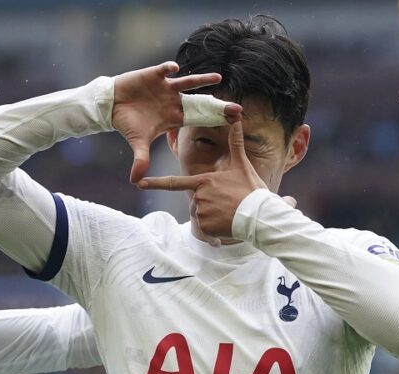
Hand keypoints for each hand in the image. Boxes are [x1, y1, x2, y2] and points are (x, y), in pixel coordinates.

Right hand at [113, 61, 240, 182]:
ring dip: (201, 80)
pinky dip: (169, 68)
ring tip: (218, 78)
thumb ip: (140, 159)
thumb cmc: (128, 123)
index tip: (230, 123)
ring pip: (187, 83)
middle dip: (216, 105)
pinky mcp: (154, 76)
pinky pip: (164, 70)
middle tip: (236, 108)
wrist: (112, 105)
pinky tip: (175, 68)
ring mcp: (166, 88)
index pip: (198, 119)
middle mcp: (173, 102)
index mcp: (173, 117)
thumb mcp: (137, 142)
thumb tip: (135, 181)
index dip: (213, 122)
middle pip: (199, 102)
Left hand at [137, 120, 267, 238]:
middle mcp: (198, 195)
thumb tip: (236, 117)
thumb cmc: (251, 190)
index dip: (154, 184)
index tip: (138, 184)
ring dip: (213, 218)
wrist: (260, 215)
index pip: (173, 183)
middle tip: (228, 204)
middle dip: (210, 204)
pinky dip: (214, 231)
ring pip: (201, 216)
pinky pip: (205, 230)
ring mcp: (200, 211)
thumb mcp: (242, 165)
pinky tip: (227, 226)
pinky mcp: (205, 226)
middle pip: (196, 201)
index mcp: (203, 181)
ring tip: (230, 214)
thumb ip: (235, 142)